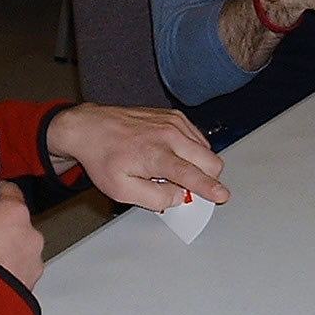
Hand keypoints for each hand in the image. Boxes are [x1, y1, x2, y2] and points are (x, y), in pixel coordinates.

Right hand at [0, 182, 44, 288]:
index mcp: (14, 213)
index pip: (10, 192)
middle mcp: (31, 236)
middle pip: (17, 224)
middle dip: (0, 229)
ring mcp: (33, 263)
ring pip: (20, 250)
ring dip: (6, 253)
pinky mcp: (31, 286)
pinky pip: (19, 272)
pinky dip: (7, 274)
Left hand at [45, 103, 228, 212]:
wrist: (91, 127)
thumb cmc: (103, 157)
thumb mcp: (121, 190)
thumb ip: (154, 197)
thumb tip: (179, 196)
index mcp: (155, 155)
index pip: (191, 174)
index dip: (209, 188)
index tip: (222, 195)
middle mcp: (169, 135)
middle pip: (210, 161)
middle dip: (206, 178)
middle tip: (185, 186)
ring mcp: (174, 122)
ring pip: (207, 150)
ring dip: (198, 164)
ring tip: (169, 169)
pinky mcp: (175, 116)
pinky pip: (197, 138)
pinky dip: (191, 151)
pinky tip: (171, 155)